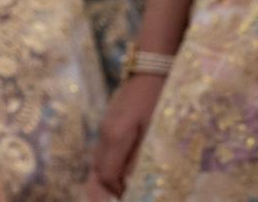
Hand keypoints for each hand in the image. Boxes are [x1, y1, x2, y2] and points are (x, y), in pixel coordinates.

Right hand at [90, 73, 165, 199]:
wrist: (152, 68)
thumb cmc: (159, 99)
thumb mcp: (156, 131)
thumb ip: (142, 158)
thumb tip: (131, 184)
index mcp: (115, 137)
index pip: (106, 175)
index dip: (116, 193)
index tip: (130, 199)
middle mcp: (105, 133)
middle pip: (98, 170)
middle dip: (107, 189)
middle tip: (121, 198)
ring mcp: (106, 126)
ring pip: (100, 161)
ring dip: (109, 178)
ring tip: (124, 190)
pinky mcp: (111, 122)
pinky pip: (106, 150)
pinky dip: (111, 165)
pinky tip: (125, 171)